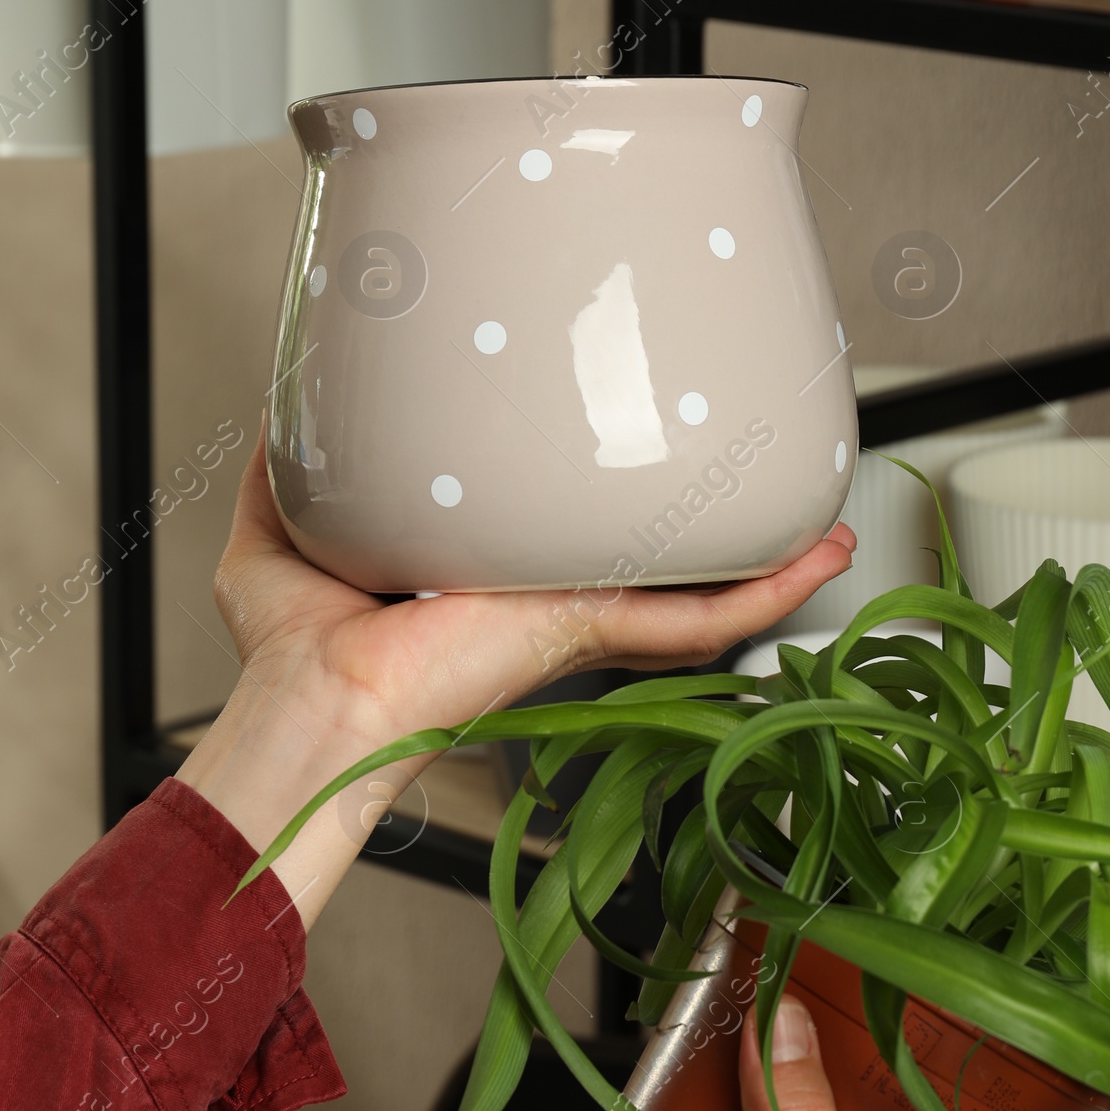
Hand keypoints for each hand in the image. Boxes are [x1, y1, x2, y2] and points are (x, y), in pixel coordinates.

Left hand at [178, 429, 854, 923]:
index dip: (618, 507)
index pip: (573, 542)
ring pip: (699, 593)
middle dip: (715, 535)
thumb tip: (289, 409)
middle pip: (655, 566)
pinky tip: (816, 559)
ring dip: (769, 564)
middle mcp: (547, 597)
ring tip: (826, 525)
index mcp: (491, 577)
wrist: (314, 701)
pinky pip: (698, 619)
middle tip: (762, 485)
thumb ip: (291, 469)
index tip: (649, 460)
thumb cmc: (297, 649)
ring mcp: (579, 617)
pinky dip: (763, 593)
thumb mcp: (283, 531)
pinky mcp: (591, 630)